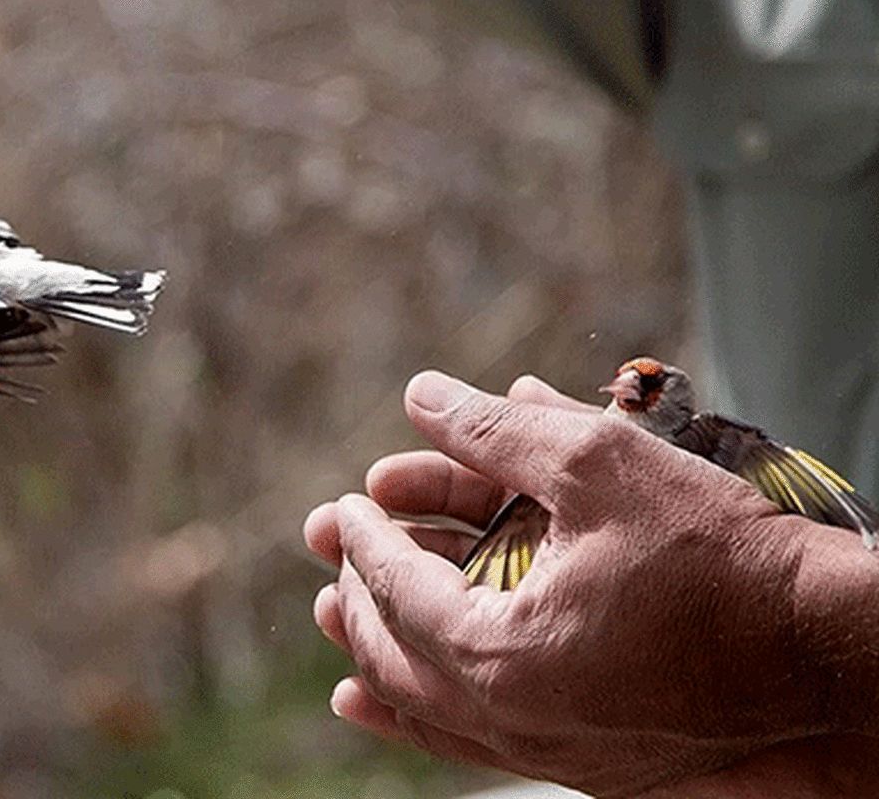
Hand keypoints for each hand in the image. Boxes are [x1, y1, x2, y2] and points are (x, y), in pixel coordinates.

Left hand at [305, 371, 878, 797]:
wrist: (828, 658)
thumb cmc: (725, 558)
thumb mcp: (602, 466)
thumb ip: (499, 430)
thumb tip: (425, 395)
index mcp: (501, 652)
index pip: (397, 587)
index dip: (364, 538)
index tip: (346, 504)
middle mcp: (510, 719)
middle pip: (396, 653)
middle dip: (355, 591)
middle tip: (329, 546)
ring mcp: (544, 751)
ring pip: (423, 707)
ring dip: (372, 654)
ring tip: (332, 619)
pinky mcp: (581, 764)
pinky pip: (468, 744)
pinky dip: (414, 715)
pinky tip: (373, 703)